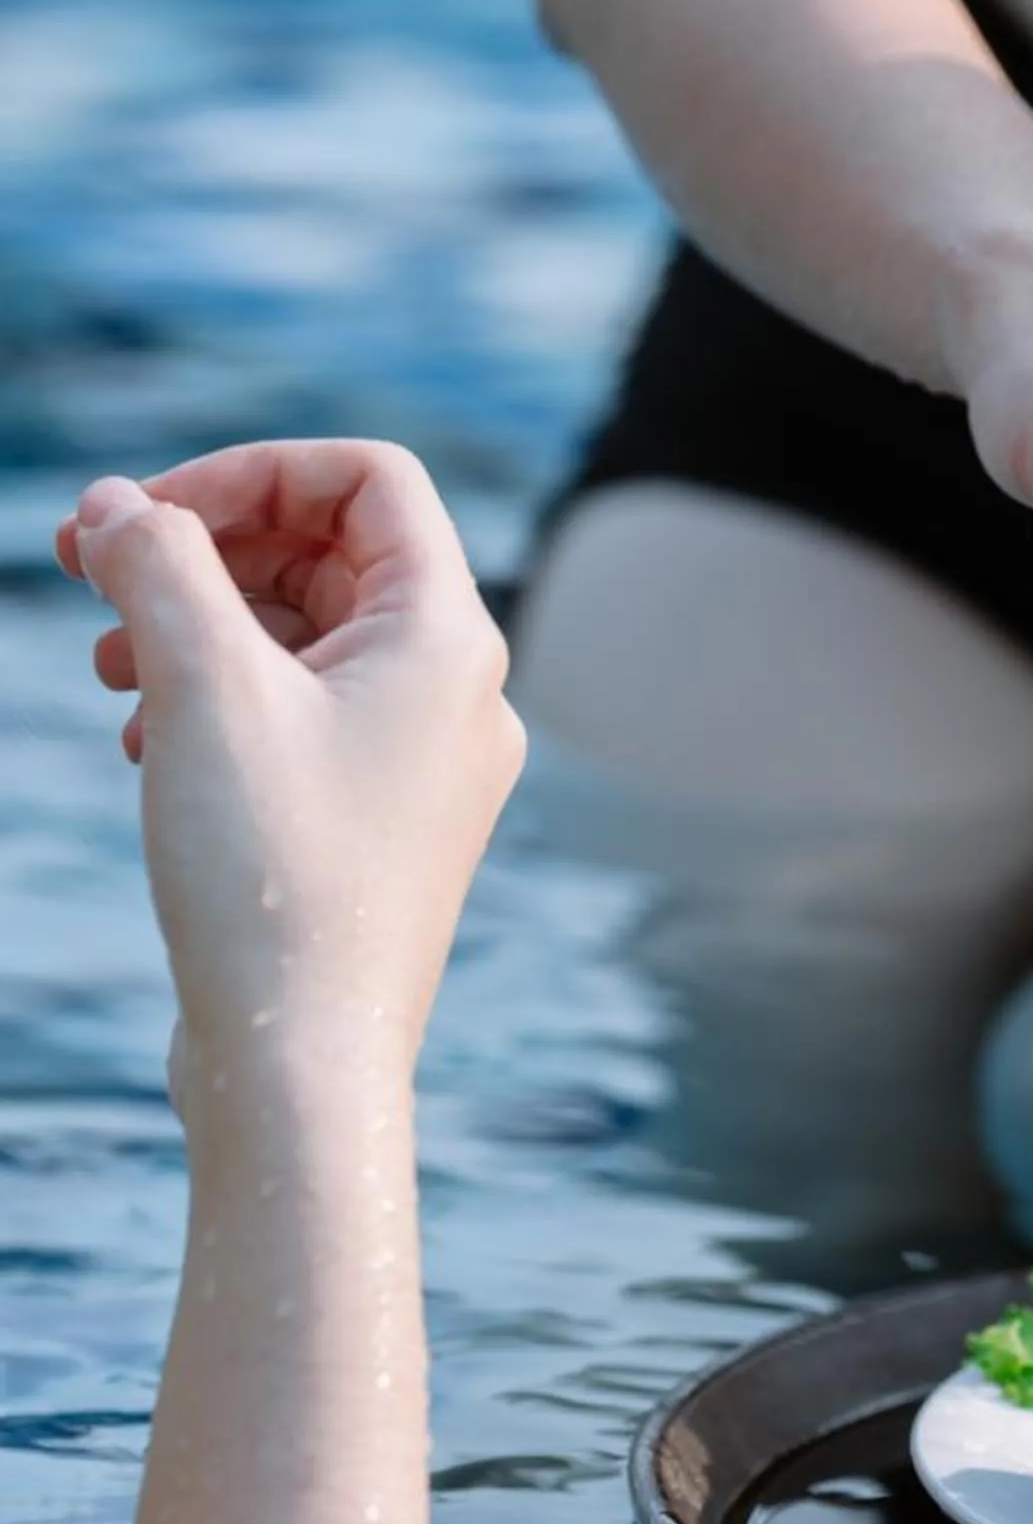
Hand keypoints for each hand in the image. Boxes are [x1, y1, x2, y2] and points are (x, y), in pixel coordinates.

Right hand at [56, 442, 527, 1083]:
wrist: (304, 1054)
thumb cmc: (271, 873)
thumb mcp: (202, 686)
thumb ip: (158, 565)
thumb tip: (119, 507)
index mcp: (449, 639)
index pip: (371, 479)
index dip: (251, 470)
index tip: (145, 516)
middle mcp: (458, 692)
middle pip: (331, 550)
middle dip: (204, 547)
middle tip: (83, 567)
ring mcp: (424, 760)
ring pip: (304, 636)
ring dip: (196, 623)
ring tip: (106, 669)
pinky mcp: (378, 819)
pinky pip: (300, 714)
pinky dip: (218, 698)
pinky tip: (145, 743)